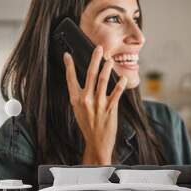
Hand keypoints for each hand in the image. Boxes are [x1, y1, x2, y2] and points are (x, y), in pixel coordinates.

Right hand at [63, 45, 127, 163]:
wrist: (97, 142)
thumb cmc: (88, 126)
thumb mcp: (79, 111)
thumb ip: (81, 96)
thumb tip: (84, 81)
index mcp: (76, 100)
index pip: (71, 79)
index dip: (69, 66)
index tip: (67, 55)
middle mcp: (86, 100)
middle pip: (90, 75)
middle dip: (95, 59)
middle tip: (99, 48)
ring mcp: (98, 104)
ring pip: (103, 81)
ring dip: (107, 68)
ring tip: (110, 60)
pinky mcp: (110, 108)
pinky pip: (116, 93)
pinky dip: (120, 84)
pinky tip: (122, 78)